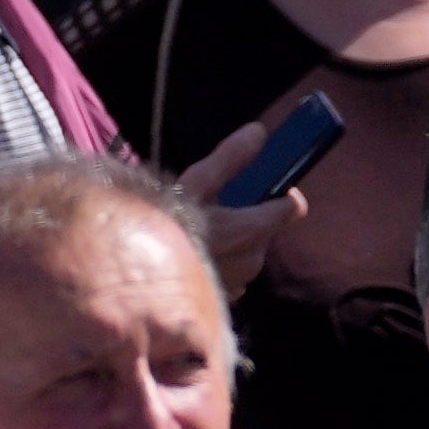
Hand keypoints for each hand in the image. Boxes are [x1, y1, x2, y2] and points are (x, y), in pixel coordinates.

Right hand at [174, 99, 319, 290]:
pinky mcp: (224, 296)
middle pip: (267, 231)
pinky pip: (236, 274)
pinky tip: (201, 254)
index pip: (291, 209)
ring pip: (251, 253)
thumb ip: (231, 157)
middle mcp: (250, 262)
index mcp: (249, 231)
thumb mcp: (196, 182)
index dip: (284, 195)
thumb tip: (259, 132)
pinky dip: (225, 262)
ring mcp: (239, 282)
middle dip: (251, 218)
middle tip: (221, 208)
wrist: (138, 268)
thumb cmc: (165, 223)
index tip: (274, 186)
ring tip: (206, 231)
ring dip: (237, 241)